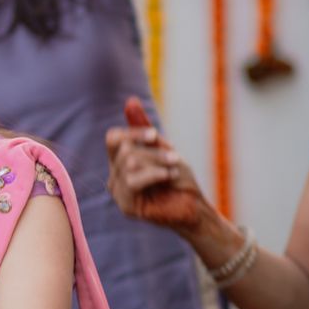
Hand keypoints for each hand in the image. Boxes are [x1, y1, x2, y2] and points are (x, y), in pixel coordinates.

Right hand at [105, 96, 201, 228]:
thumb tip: (130, 101)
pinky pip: (133, 181)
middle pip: (125, 150)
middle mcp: (115, 176)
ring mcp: (118, 192)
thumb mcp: (162, 148)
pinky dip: (154, 174)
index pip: (113, 139)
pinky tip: (169, 177)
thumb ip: (143, 128)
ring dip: (158, 162)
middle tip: (174, 158)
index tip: (155, 135)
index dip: (133, 132)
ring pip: (130, 163)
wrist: (194, 207)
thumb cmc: (179, 179)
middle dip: (154, 151)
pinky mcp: (126, 206)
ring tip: (174, 169)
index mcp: (120, 162)